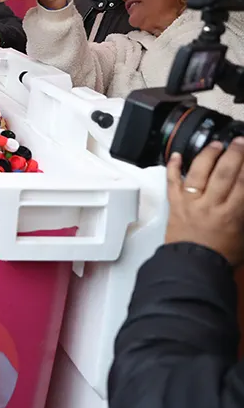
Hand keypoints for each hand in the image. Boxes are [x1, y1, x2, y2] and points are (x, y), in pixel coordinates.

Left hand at [165, 137, 243, 265]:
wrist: (193, 265)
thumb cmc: (221, 254)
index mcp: (232, 214)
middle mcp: (211, 205)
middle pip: (224, 173)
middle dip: (234, 153)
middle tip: (240, 141)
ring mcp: (191, 202)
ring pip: (199, 172)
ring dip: (208, 155)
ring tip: (216, 144)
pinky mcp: (175, 204)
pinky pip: (171, 181)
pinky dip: (173, 167)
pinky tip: (177, 154)